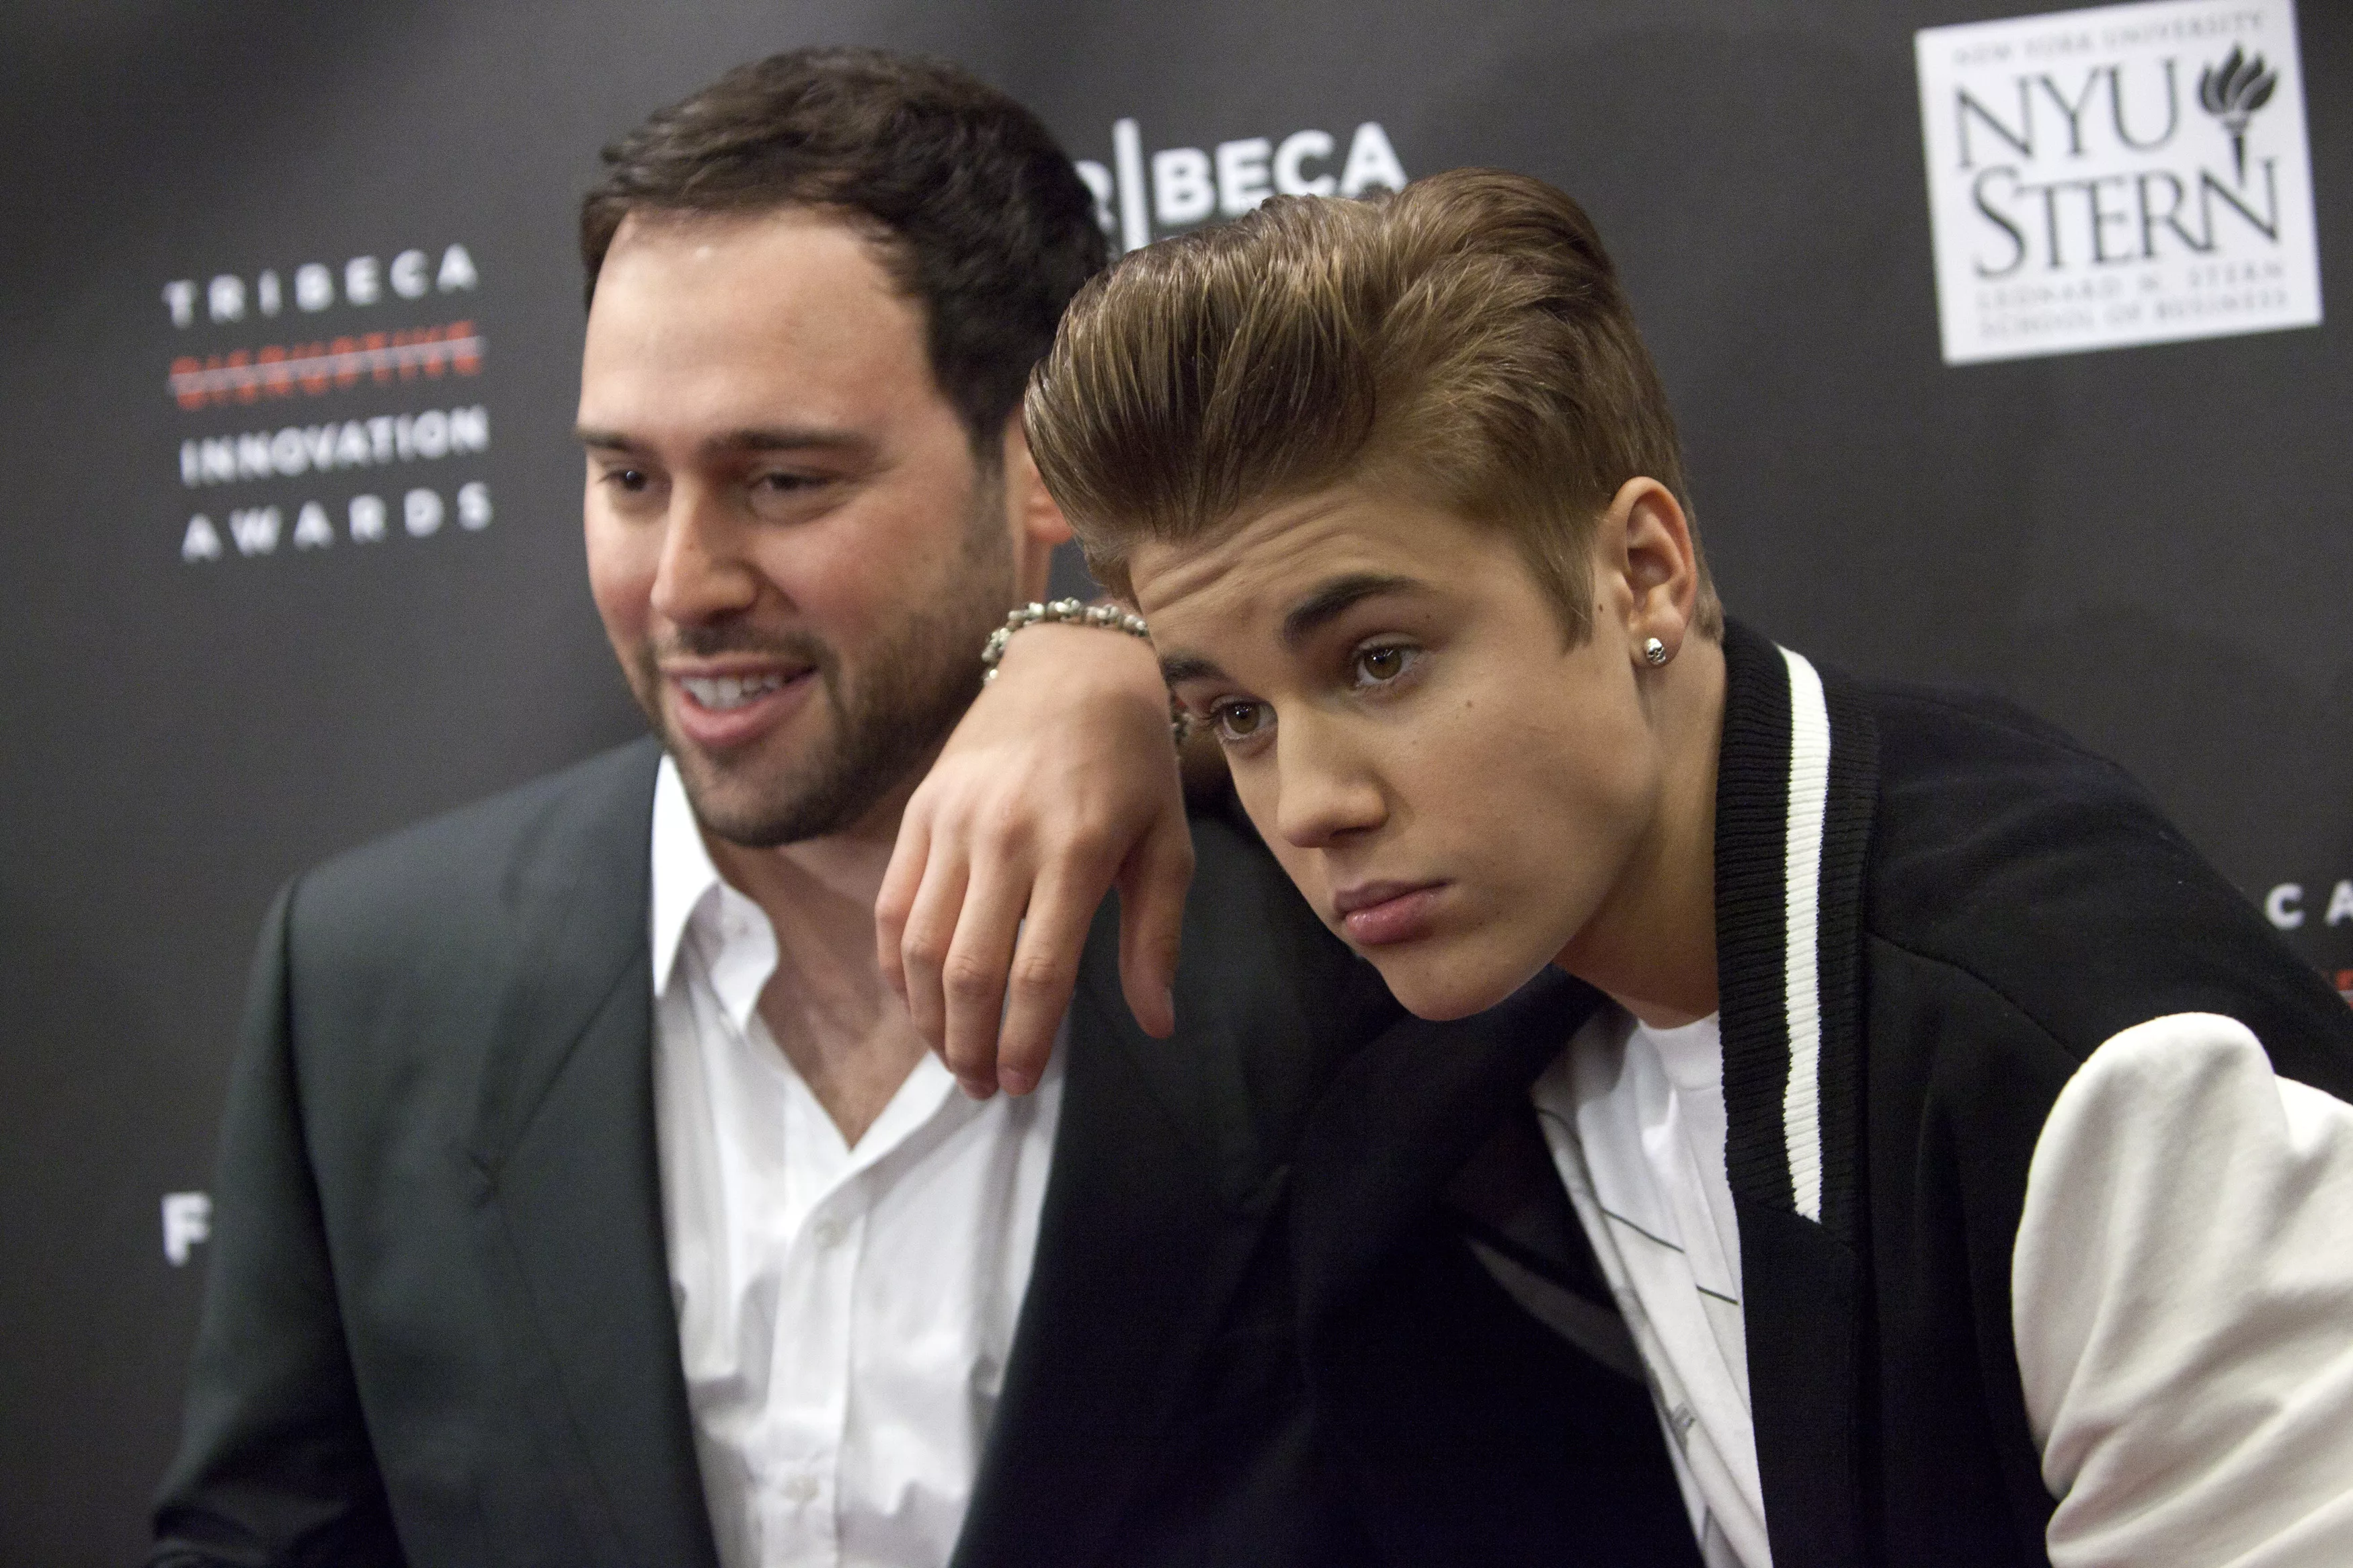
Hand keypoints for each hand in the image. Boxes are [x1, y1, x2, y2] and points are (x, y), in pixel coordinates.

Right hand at [878, 622, 1193, 1095]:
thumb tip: (1156, 1026)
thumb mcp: (1168, 846)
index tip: (1021, 1084)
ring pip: (921, 945)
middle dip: (970, 1043)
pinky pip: (894, 905)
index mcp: (1078, 850)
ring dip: (928, 1017)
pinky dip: (897, 965)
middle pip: (969, 970)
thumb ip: (1156, 939)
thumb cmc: (1132, 767)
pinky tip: (918, 1000)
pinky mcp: (921, 811)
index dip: (1025, 1040)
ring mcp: (954, 822)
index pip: (1038, 971)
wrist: (1072, 670)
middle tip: (983, 1085)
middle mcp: (1007, 836)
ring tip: (952, 1056)